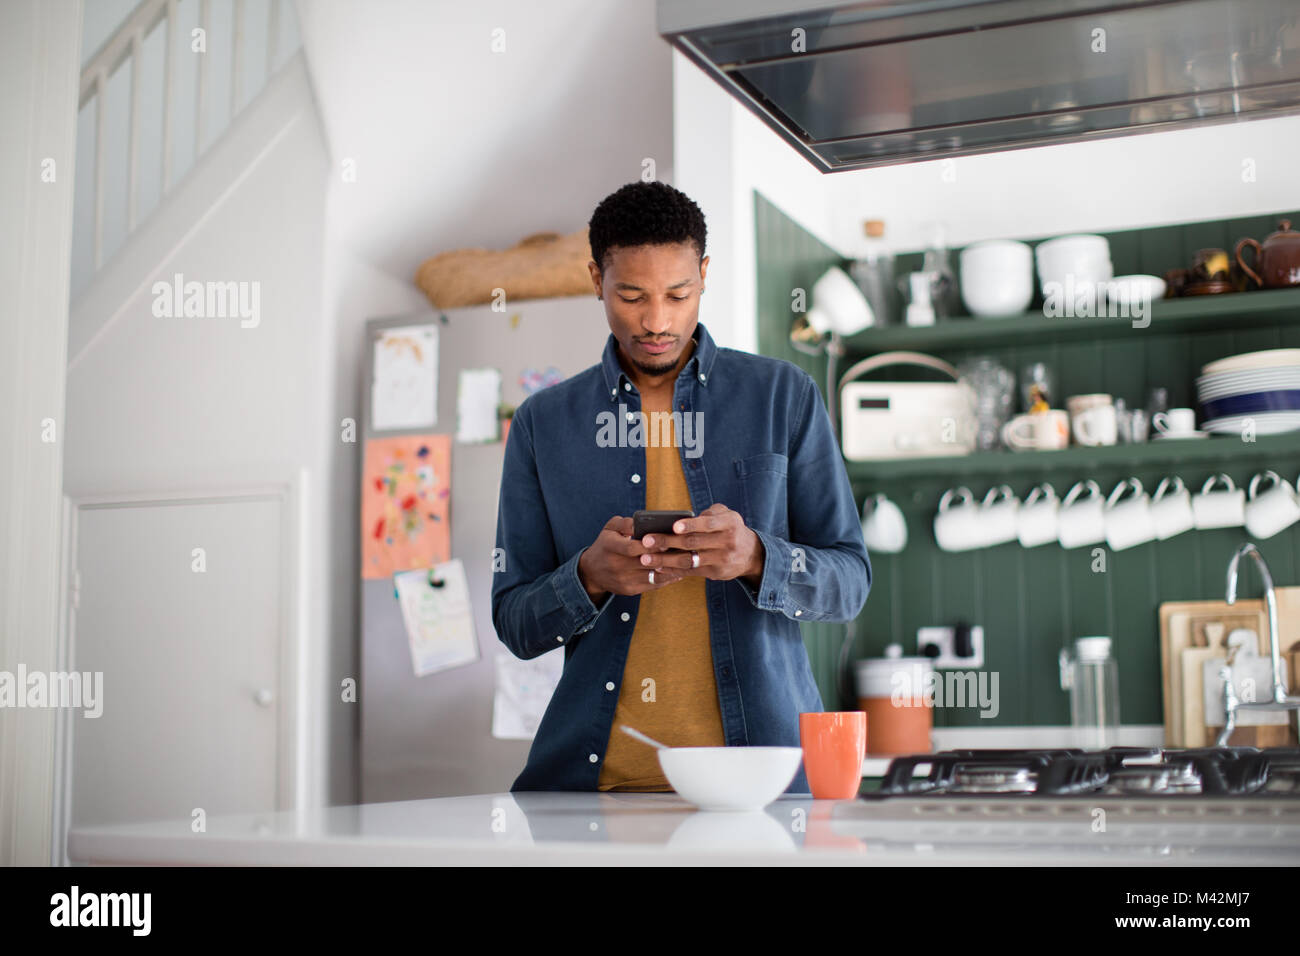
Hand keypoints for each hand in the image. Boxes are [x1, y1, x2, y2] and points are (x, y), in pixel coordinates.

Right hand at [576, 515, 687, 599]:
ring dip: (671, 569)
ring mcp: (623, 580)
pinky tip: (678, 571)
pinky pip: (653, 585)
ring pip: (653, 576)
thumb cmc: (605, 545)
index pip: (631, 548)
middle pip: (646, 563)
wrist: (592, 572)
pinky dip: (667, 578)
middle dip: (666, 557)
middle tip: (684, 550)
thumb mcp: (610, 528)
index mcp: (610, 546)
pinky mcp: (630, 590)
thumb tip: (641, 523)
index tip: (665, 541)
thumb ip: (625, 523)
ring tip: (685, 560)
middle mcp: (615, 565)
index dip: (650, 545)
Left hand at [641, 503, 764, 586]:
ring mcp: (721, 560)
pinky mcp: (715, 573)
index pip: (708, 524)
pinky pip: (690, 572)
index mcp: (729, 523)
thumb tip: (681, 521)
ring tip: (645, 558)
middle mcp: (727, 542)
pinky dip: (672, 570)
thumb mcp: (727, 515)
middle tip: (646, 541)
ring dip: (665, 560)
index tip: (674, 526)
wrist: (751, 554)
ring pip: (689, 560)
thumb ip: (708, 513)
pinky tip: (658, 567)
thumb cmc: (731, 528)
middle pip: (693, 543)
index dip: (691, 525)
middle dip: (667, 542)